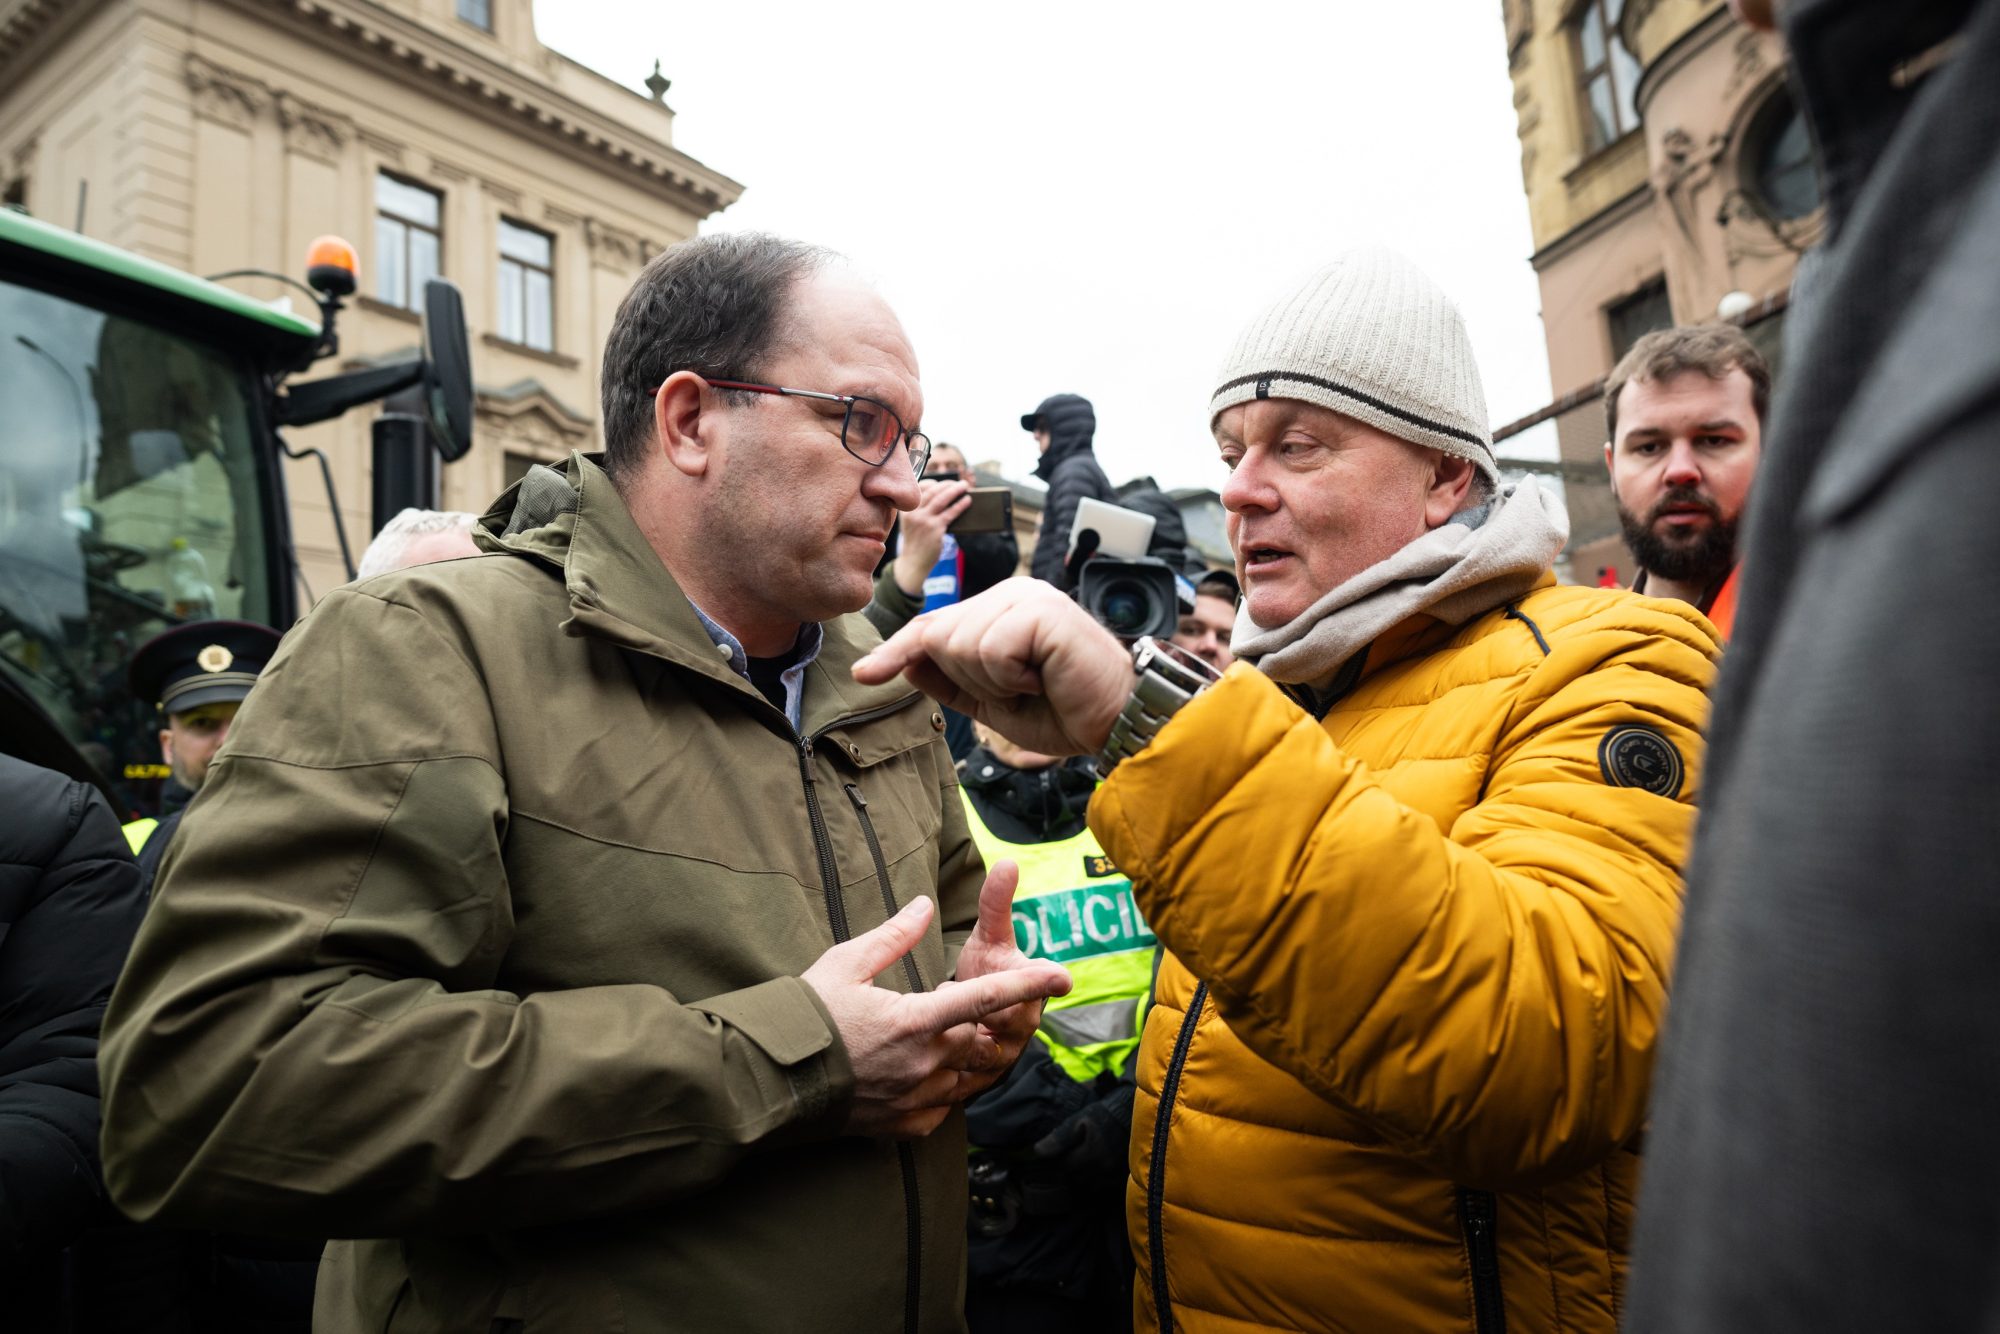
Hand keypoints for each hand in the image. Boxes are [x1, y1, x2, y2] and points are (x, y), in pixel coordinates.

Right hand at [803, 895, 1070, 1138]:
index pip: (986, 997)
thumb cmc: (807, 1016)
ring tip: (913, 1042)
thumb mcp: (847, 963)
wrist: (772, 1080)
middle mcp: (926, 1063)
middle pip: (975, 1036)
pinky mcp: (907, 1125)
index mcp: (916, 1019)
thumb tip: (923, 905)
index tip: (1065, 975)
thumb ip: (894, 935)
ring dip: (952, 1055)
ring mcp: (918, 1098)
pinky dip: (937, 1088)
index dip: (1029, 983)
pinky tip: (907, 1074)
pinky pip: (942, 1105)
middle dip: (966, 1022)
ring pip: (963, 1073)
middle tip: (928, 1011)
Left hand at [852, 578, 1132, 757]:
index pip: (934, 626)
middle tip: (1021, 687)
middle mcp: (1011, 593)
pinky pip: (990, 650)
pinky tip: (1044, 677)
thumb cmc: (1064, 711)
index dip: (897, 652)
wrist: (1116, 722)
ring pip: (959, 643)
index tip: (863, 676)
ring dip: (993, 682)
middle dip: (970, 679)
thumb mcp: (993, 702)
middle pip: (938, 636)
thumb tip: (904, 662)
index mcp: (999, 609)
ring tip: (1035, 682)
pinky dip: (1011, 678)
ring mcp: (1027, 597)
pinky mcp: (1042, 610)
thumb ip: (950, 681)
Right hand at [892, 478, 972, 596]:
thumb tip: (942, 495)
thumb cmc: (916, 542)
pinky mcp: (935, 529)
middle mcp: (914, 513)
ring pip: (942, 499)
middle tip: (959, 483)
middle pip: (933, 491)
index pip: (920, 489)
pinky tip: (967, 501)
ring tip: (965, 486)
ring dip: (955, 490)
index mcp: (907, 509)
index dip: (934, 483)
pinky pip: (950, 513)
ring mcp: (924, 520)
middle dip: (948, 484)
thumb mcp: (911, 523)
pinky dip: (960, 505)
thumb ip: (920, 510)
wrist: (913, 562)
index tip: (944, 483)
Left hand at [1032, 1080, 1135, 1179]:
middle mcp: (1101, 1169)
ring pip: (1088, 1184)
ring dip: (1082, 1175)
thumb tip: (1038, 1151)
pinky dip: (1095, 1179)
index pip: (1064, 1166)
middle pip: (1075, 1177)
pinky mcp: (1119, 1177)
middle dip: (1070, 1168)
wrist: (1130, 1116)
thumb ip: (1059, 1138)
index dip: (1060, 1158)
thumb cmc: (1102, 1116)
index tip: (1061, 1151)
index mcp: (1089, 1155)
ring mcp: (1111, 1175)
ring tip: (1082, 1161)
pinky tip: (1094, 1167)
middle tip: (1071, 1155)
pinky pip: (1101, 1185)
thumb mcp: (1078, 1121)